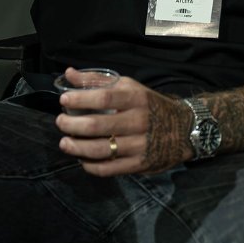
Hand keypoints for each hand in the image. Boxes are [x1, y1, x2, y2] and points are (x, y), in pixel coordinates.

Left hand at [55, 68, 193, 175]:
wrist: (183, 129)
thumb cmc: (149, 105)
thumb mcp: (130, 87)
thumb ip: (98, 80)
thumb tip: (68, 74)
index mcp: (136, 98)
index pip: (103, 97)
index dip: (79, 100)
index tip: (64, 100)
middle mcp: (138, 121)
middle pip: (96, 125)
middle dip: (71, 125)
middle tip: (60, 122)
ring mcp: (139, 145)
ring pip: (99, 150)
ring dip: (76, 147)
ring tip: (65, 142)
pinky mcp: (138, 164)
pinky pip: (108, 168)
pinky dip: (90, 165)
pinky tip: (82, 159)